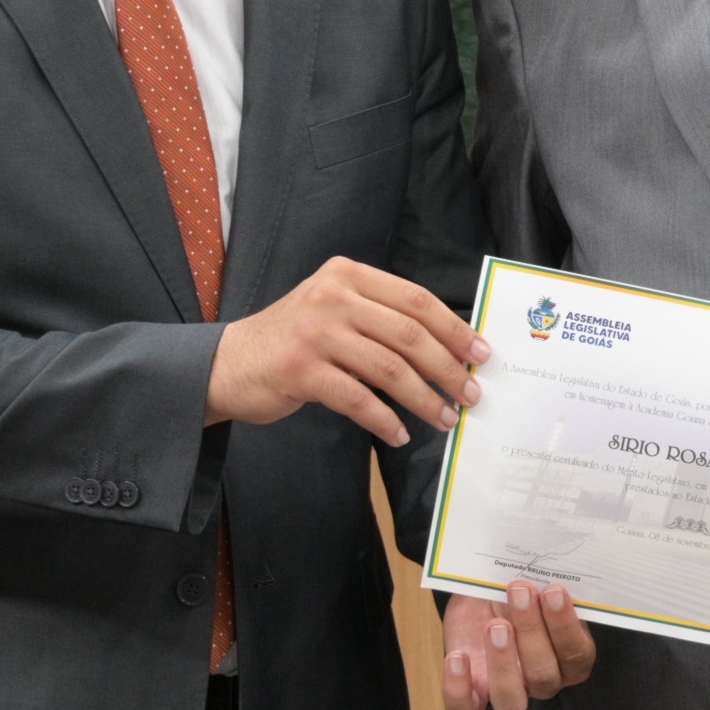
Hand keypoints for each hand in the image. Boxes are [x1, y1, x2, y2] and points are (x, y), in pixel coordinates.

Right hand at [205, 256, 486, 446]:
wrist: (228, 363)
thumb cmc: (295, 340)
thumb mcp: (336, 310)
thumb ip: (382, 318)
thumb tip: (449, 348)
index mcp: (349, 275)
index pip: (417, 299)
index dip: (454, 329)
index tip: (481, 355)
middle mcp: (333, 297)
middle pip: (410, 335)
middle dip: (447, 369)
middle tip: (470, 394)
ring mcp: (316, 332)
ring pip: (389, 369)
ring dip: (424, 399)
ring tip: (444, 418)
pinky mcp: (301, 370)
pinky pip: (358, 399)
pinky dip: (385, 420)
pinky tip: (399, 434)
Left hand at [443, 584, 596, 709]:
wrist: (479, 595)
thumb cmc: (514, 589)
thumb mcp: (530, 579)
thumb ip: (545, 581)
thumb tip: (550, 566)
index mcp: (569, 655)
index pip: (577, 655)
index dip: (566, 626)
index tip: (553, 590)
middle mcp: (544, 680)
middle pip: (544, 676)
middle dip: (532, 631)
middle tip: (519, 592)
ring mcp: (508, 692)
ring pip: (512, 701)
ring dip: (503, 664)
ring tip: (494, 626)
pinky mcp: (473, 697)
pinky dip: (459, 688)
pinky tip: (458, 656)